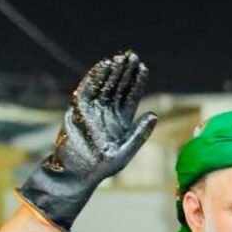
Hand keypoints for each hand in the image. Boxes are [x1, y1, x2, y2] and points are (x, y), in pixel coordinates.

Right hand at [18, 51, 157, 231]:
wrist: (77, 175)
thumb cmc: (102, 168)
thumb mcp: (126, 151)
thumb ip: (139, 133)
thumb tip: (154, 114)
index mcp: (122, 121)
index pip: (131, 96)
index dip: (136, 81)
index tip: (143, 67)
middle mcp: (108, 113)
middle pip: (118, 87)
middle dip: (124, 72)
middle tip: (131, 56)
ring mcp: (93, 111)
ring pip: (103, 87)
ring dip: (110, 73)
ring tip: (118, 59)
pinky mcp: (78, 112)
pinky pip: (86, 91)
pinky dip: (93, 79)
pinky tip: (101, 68)